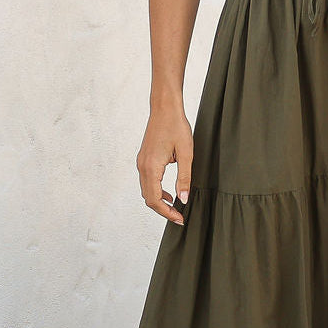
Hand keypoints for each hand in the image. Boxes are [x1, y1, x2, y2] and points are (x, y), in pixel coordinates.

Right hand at [136, 105, 193, 223]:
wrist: (164, 108)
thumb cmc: (176, 127)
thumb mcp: (186, 154)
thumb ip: (184, 178)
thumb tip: (183, 199)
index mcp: (152, 167)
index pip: (155, 199)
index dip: (167, 213)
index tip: (180, 218)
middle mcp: (142, 167)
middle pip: (148, 198)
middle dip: (163, 211)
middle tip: (180, 216)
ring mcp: (141, 163)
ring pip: (146, 191)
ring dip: (159, 202)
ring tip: (176, 207)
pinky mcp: (143, 159)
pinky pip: (147, 182)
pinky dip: (156, 191)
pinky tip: (170, 193)